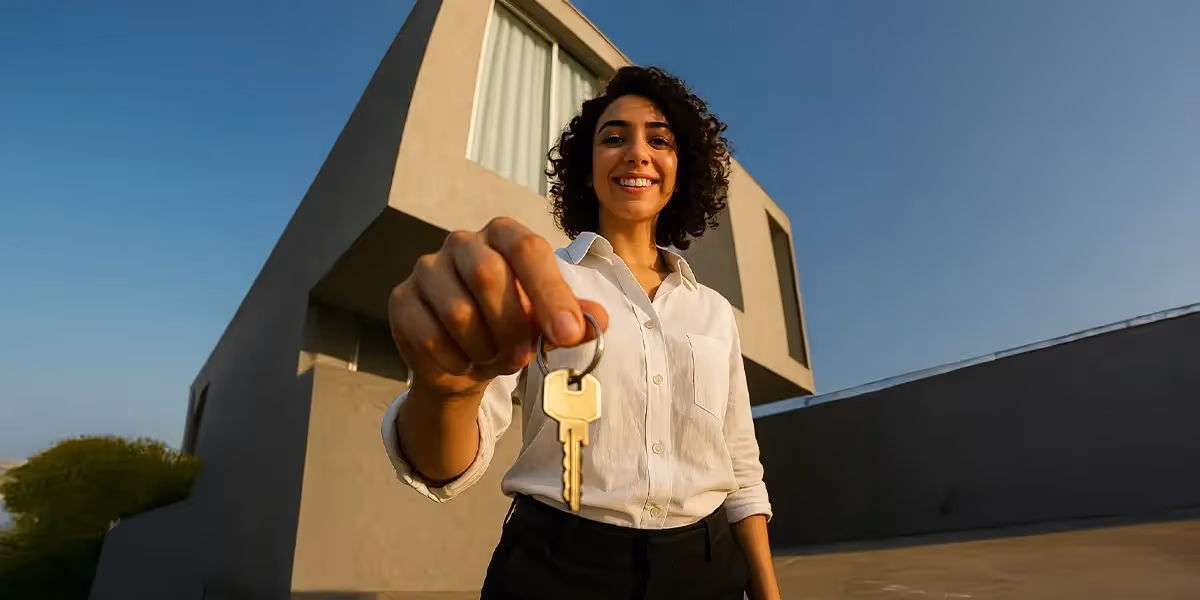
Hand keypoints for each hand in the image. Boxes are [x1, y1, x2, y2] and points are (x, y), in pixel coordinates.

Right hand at [388, 217, 608, 398]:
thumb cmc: (511, 329)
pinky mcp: (401, 300)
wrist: (465, 360)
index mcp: (504, 235)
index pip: (528, 249)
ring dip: (485, 348)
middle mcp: (462, 242)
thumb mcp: (547, 324)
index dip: (549, 293)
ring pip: (458, 312)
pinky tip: (463, 360)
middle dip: (511, 326)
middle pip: (488, 275)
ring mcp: (426, 269)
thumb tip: (598, 319)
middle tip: (522, 356)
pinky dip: (455, 360)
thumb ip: (573, 319)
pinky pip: (430, 337)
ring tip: (493, 356)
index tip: (567, 334)